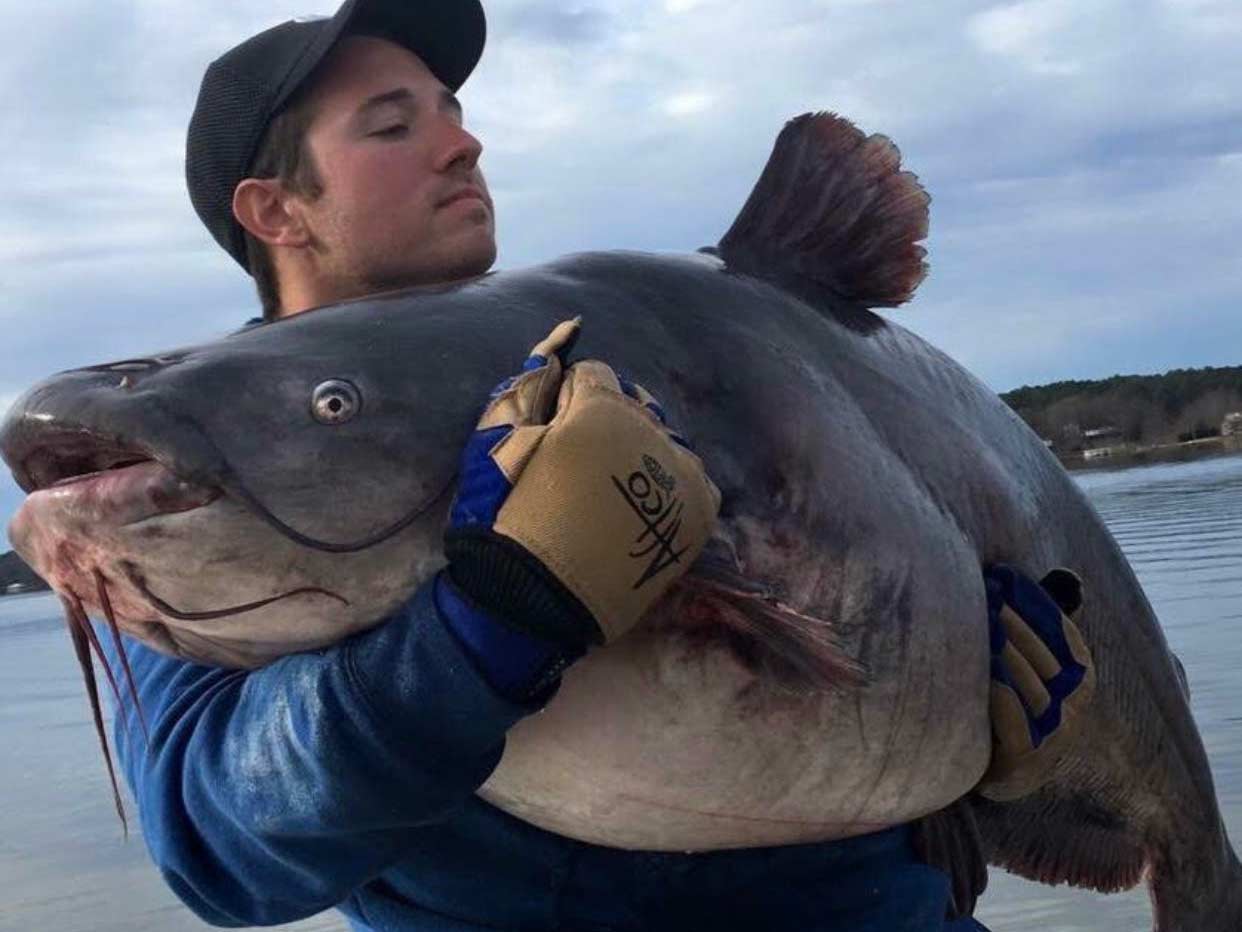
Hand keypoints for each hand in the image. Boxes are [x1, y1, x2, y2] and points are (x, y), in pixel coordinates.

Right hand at [445, 319, 721, 649]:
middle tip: (580, 470)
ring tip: (611, 493)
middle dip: (608, 426)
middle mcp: (652, 432)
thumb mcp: (498, 436)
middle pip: (634, 408)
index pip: (595, 375)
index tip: (552, 437)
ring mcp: (681, 475)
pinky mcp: (698, 516)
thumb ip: (536, 378)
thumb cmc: (505, 514)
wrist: (534, 599)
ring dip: (642, 455)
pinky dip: (671, 488)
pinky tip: (642, 510)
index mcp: (602, 408)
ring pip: (666, 442)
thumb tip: (569, 331)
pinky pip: (693, 482)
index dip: (567, 403)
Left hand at [976, 564, 1096, 800]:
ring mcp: (1052, 734)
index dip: (1035, 601)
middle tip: (984, 590)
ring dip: (1006, 653)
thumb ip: (1048, 627)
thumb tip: (1067, 576)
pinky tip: (987, 673)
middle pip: (1044, 655)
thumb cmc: (1021, 707)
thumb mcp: (1041, 666)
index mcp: (1083, 678)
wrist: (1010, 773)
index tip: (1004, 573)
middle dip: (1013, 619)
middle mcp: (1074, 705)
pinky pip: (1015, 725)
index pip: (1063, 632)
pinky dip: (1003, 699)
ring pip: (1031, 686)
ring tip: (982, 623)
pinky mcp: (1025, 758)